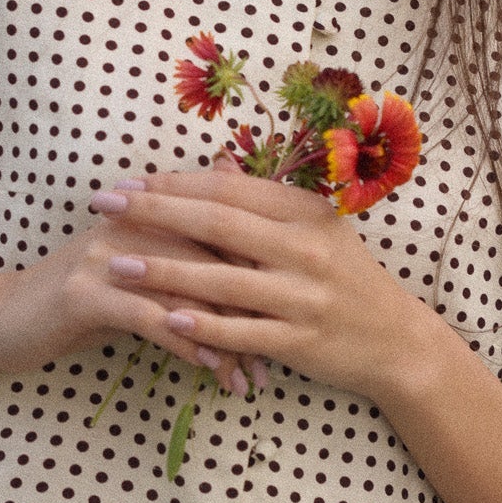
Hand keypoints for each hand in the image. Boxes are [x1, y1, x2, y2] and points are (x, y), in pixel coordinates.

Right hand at [0, 167, 265, 390]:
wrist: (2, 319)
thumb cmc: (81, 305)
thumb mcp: (139, 281)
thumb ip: (189, 271)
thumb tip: (247, 279)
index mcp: (154, 214)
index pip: (226, 236)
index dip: (264, 280)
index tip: (294, 325)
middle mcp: (135, 224)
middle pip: (215, 264)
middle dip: (255, 316)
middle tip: (283, 361)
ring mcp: (109, 255)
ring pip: (188, 294)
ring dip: (226, 341)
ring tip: (253, 378)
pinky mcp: (87, 291)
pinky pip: (151, 317)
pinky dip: (186, 343)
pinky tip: (211, 369)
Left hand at [90, 160, 422, 401]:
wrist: (397, 342)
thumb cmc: (346, 280)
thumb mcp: (315, 230)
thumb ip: (264, 200)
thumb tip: (218, 160)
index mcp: (306, 213)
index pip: (229, 189)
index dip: (174, 183)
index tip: (128, 182)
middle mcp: (306, 249)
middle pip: (218, 222)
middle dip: (155, 211)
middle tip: (104, 205)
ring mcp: (304, 297)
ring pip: (223, 279)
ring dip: (165, 270)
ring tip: (116, 264)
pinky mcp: (301, 341)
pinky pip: (242, 332)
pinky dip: (203, 326)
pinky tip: (163, 319)